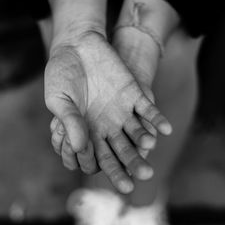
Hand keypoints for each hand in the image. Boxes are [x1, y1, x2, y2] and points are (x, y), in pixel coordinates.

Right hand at [45, 31, 171, 192]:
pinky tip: (165, 130)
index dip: (105, 170)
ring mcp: (122, 111)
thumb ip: (69, 122)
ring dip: (144, 142)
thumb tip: (80, 147)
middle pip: (123, 152)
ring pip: (138, 134)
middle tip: (141, 179)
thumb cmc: (61, 74)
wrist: (76, 45)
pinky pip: (148, 110)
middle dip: (132, 165)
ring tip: (148, 147)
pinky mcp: (134, 93)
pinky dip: (156, 120)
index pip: (100, 160)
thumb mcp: (59, 99)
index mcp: (88, 133)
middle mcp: (108, 126)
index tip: (101, 172)